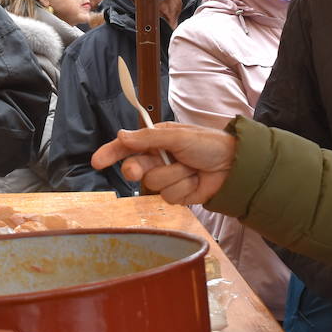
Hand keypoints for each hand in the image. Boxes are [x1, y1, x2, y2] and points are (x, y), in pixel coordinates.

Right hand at [91, 123, 235, 203]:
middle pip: (135, 169)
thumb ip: (148, 137)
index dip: (111, 153)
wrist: (234, 166)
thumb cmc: (209, 144)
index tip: (97, 161)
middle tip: (139, 170)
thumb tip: (122, 135)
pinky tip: (195, 181)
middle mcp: (159, 159)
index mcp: (157, 140)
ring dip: (173, 176)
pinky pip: (169, 196)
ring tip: (190, 168)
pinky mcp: (178, 195)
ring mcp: (168, 178)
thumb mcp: (177, 135)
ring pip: (154, 184)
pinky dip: (183, 188)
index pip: (128, 147)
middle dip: (137, 170)